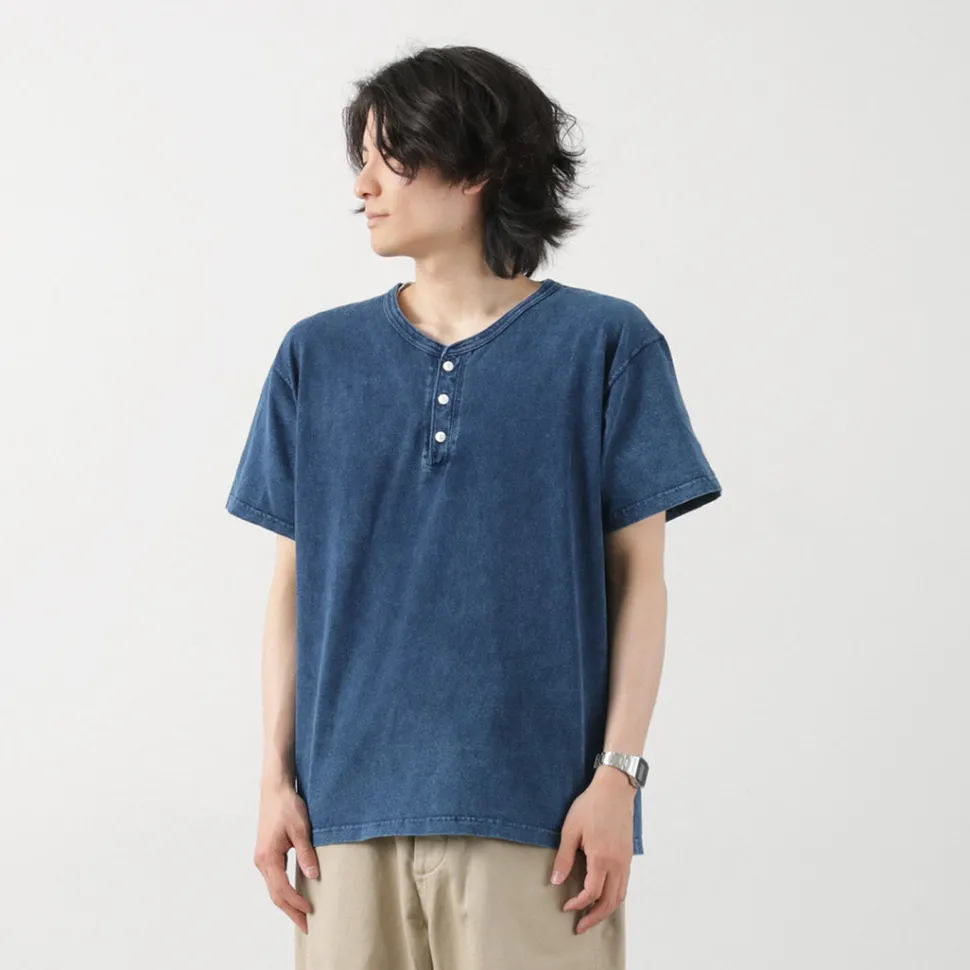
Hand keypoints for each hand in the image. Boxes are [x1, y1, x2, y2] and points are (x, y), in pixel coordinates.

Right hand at [253, 777, 319, 933]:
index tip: (311, 912)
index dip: (296, 903)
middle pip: (275, 894)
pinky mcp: (266, 854)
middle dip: (291, 911)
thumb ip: (306, 853)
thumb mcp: (300, 829)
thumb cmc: (287, 806)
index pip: (282, 889)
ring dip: (287, 903)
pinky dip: (283, 891)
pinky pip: (274, 879)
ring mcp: (262, 858)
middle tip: (307, 926)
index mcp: (268, 858)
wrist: (274, 790)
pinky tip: (294, 895)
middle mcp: (261, 861)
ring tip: (302, 915)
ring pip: (273, 888)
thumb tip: (313, 876)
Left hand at [550, 768, 634, 933]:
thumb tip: (556, 881)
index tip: (566, 907)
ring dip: (606, 910)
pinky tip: (604, 896)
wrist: (615, 789)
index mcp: (602, 858)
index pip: (592, 893)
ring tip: (592, 916)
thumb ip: (564, 858)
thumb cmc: (591, 806)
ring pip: (620, 896)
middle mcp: (618, 864)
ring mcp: (626, 861)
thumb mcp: (571, 829)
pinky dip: (615, 897)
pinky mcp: (628, 856)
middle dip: (594, 917)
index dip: (578, 904)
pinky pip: (625, 884)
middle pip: (610, 902)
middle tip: (580, 926)